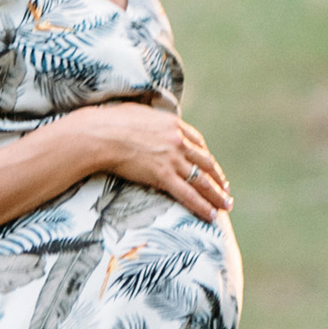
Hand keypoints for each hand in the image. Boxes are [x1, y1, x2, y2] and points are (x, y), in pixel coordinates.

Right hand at [96, 105, 231, 221]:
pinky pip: (188, 194)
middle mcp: (178, 141)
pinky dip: (201, 206)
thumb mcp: (138, 113)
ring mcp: (172, 159)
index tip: (211, 167)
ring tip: (225, 206)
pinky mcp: (163, 175)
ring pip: (201, 180)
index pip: (197, 143)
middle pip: (205, 163)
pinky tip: (211, 216)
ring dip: (216, 195)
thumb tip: (144, 122)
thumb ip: (149, 121)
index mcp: (173, 125)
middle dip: (217, 178)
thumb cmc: (111, 122)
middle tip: (226, 190)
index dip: (206, 157)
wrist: (101, 133)